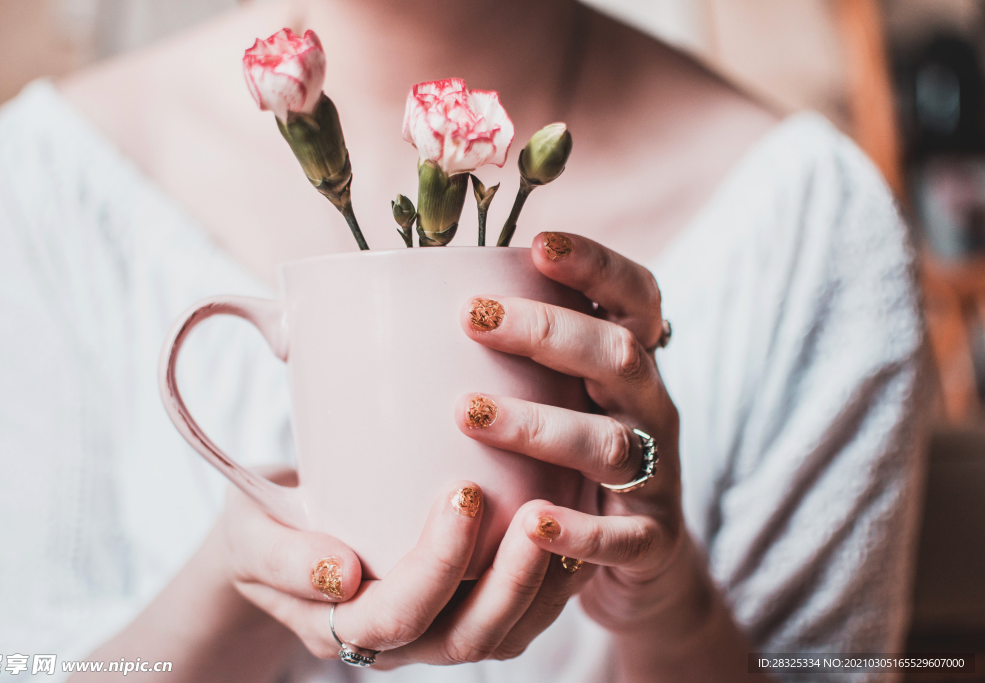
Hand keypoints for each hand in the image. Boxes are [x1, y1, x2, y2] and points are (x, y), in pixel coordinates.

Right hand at [218, 468, 593, 668]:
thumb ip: (282, 557)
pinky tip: (571, 526)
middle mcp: (396, 643)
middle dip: (507, 579)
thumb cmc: (263, 528)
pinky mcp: (463, 609)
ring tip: (563, 515)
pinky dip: (552, 579)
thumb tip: (337, 575)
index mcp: (341, 627)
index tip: (463, 492)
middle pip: (465, 638)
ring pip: (503, 635)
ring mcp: (434, 631)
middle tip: (534, 510)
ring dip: (539, 583)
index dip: (437, 565)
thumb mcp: (252, 536)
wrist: (278, 541)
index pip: (399, 616)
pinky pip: (520, 615)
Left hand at [458, 232, 691, 634]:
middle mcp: (650, 409)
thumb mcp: (558, 400)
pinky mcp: (652, 541)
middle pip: (619, 356)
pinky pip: (621, 537)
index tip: (538, 244)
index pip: (634, 298)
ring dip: (538, 424)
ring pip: (610, 442)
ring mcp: (658, 476)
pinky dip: (577, 528)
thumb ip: (508, 360)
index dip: (596, 266)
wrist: (640, 559)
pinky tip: (528, 520)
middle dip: (548, 331)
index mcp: (630, 367)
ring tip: (467, 413)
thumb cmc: (570, 464)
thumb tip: (385, 315)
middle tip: (472, 317)